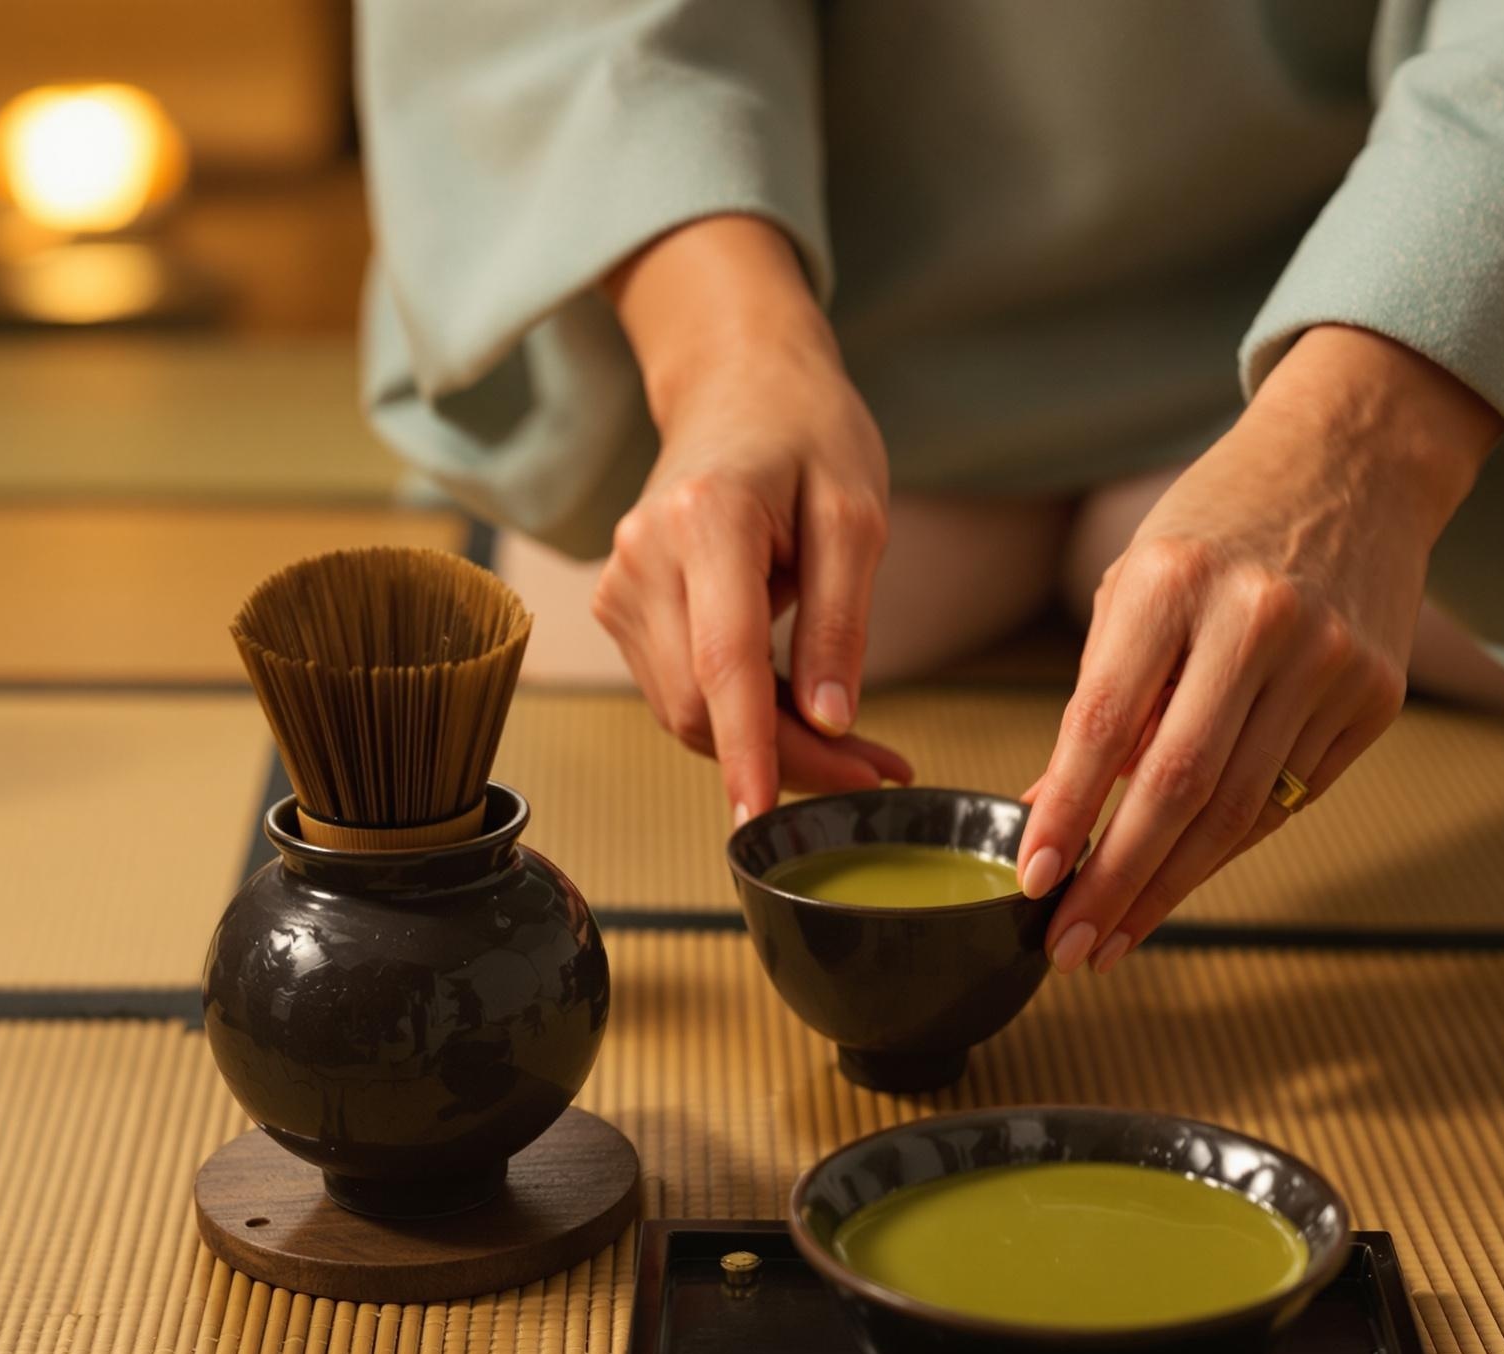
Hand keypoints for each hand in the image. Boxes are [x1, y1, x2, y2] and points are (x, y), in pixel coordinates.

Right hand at [595, 216, 911, 821]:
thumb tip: (830, 721)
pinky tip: (800, 711)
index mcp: (707, 520)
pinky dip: (741, 719)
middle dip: (788, 759)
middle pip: (701, 705)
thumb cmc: (808, 435)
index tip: (763, 818)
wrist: (737, 384)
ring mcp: (621, 586)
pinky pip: (680, 692)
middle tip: (881, 771)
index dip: (748, 749)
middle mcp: (643, 557)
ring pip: (686, 713)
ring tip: (857, 745)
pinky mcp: (622, 610)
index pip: (723, 661)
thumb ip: (841, 621)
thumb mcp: (856, 516)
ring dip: (768, 747)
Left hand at [1016, 326, 1501, 970]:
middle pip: (1179, 787)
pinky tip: (1180, 880)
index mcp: (1174, 582)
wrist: (1353, 465)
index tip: (1030, 883)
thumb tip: (1048, 815)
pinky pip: (1289, 797)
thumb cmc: (1217, 530)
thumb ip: (1097, 699)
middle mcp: (1257, 621)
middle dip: (1116, 881)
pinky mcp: (1376, 696)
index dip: (1067, 814)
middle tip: (1068, 948)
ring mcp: (1329, 662)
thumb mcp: (1136, 586)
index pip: (1104, 723)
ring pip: (1239, 810)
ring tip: (1112, 938)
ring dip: (1168, 887)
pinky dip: (1227, 847)